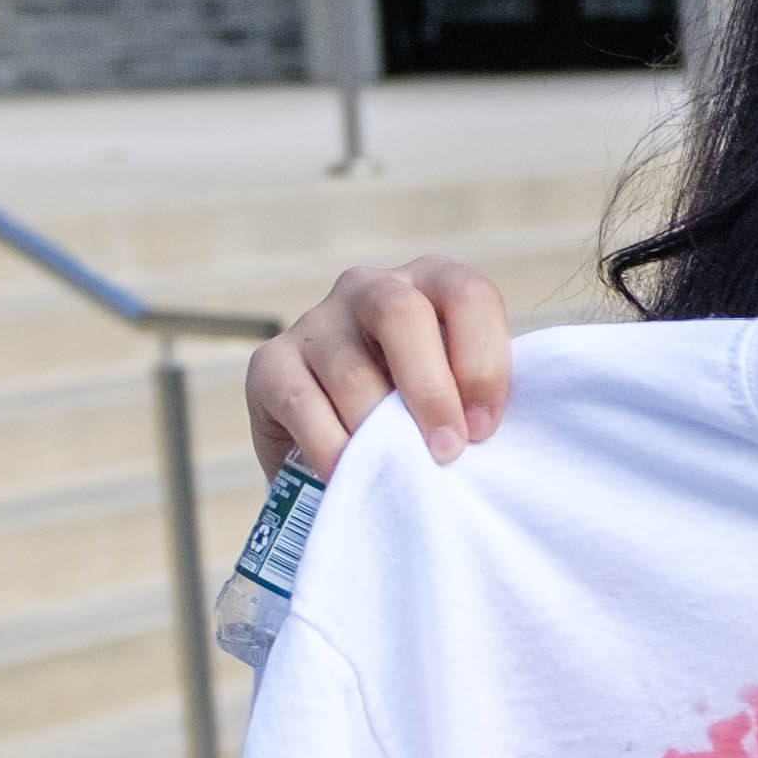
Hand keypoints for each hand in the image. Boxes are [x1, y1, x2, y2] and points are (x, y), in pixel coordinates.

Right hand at [245, 255, 511, 476]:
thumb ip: (477, 400)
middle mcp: (371, 288)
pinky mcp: (269, 362)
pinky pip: (300, 401)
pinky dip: (329, 445)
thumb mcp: (460, 400)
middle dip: (430, 390)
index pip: (469, 296)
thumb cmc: (420, 424)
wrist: (342, 453)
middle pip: (401, 314)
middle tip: (446, 452)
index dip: (483, 362)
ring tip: (396, 472)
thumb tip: (487, 433)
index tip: (483, 430)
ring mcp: (317, 321)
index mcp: (433, 284)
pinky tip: (346, 473)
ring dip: (379, 430)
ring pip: (351, 368)